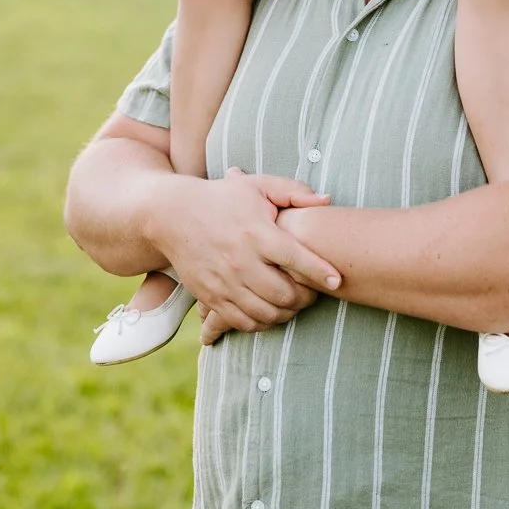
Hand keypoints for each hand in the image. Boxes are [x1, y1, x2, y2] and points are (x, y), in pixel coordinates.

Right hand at [149, 168, 340, 341]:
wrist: (172, 215)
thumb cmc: (222, 198)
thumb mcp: (257, 186)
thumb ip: (294, 191)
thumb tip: (327, 201)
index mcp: (256, 233)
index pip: (296, 259)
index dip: (321, 272)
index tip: (337, 280)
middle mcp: (240, 261)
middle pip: (284, 293)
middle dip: (306, 297)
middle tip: (314, 291)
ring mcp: (224, 283)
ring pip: (266, 313)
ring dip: (287, 312)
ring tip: (294, 301)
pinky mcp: (210, 298)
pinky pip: (244, 322)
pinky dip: (263, 322)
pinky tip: (270, 310)